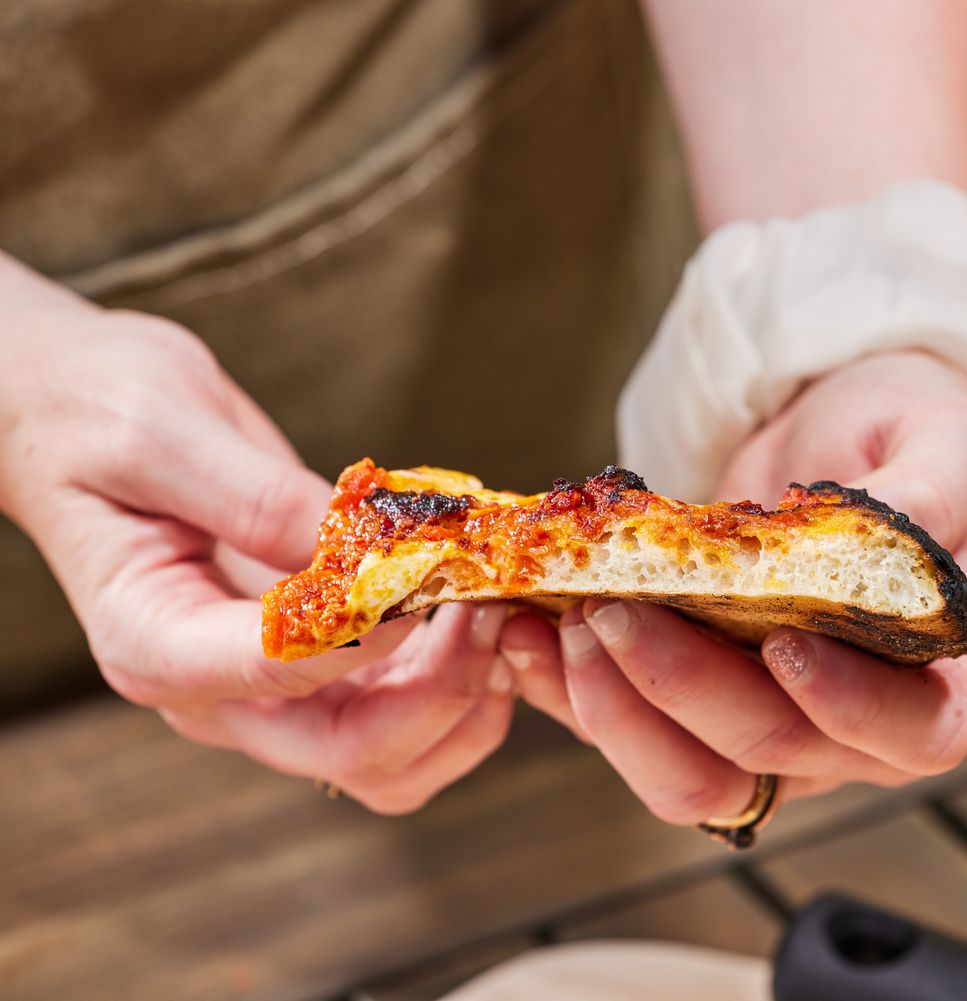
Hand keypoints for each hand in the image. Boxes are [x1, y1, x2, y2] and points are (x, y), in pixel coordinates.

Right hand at [0, 255, 513, 813]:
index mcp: (158, 641)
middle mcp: (215, 691)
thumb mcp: (162, 430)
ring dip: (465, 701)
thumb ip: (256, 498)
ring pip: (391, 759)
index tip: (431, 569)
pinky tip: (477, 608)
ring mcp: (267, 690)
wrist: (74, 415)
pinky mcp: (314, 667)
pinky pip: (402, 717)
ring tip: (492, 607)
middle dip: (444, 688)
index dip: (376, 631)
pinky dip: (459, 682)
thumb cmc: (99, 413)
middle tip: (485, 598)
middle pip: (354, 752)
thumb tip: (357, 548)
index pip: (285, 673)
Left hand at [499, 350, 966, 823]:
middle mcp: (852, 727)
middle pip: (770, 756)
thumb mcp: (948, 439)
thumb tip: (901, 536)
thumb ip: (933, 492)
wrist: (846, 428)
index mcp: (940, 680)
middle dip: (684, 691)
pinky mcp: (689, 704)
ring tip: (559, 623)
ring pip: (686, 776)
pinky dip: (566, 691)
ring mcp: (767, 725)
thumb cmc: (916, 434)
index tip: (784, 642)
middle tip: (618, 609)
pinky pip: (624, 732)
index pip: (910, 734)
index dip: (846, 706)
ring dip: (613, 710)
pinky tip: (526, 629)